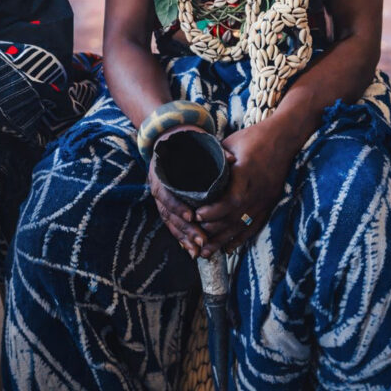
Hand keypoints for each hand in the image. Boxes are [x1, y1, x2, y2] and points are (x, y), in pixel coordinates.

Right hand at [148, 124, 234, 258]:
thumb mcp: (194, 142)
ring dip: (184, 238)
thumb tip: (231, 158)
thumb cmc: (185, 142)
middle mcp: (158, 187)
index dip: (178, 207)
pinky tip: (191, 249)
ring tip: (198, 251)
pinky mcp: (166, 206)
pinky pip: (172, 225)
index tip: (192, 216)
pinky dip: (181, 237)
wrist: (169, 139)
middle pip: (169, 214)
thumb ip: (212, 151)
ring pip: (170, 223)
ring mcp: (161, 198)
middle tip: (202, 241)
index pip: (167, 194)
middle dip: (185, 229)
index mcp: (162, 173)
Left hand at [195, 120, 292, 257]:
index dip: (213, 211)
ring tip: (206, 253)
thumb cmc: (254, 137)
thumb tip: (194, 169)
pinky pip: (254, 226)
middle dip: (213, 230)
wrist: (284, 138)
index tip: (196, 216)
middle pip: (235, 217)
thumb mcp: (231, 143)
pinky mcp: (269, 203)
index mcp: (246, 173)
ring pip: (242, 226)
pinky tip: (228, 248)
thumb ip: (215, 158)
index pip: (231, 199)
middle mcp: (257, 190)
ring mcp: (265, 199)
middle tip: (194, 236)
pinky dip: (240, 239)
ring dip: (223, 241)